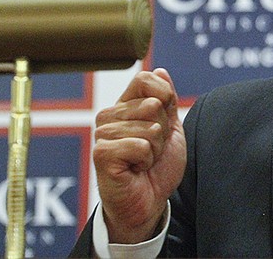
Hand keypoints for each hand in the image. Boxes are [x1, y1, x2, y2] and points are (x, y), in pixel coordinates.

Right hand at [92, 68, 186, 243]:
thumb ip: (166, 99)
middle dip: (163, 131)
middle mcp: (109, 116)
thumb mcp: (170, 128)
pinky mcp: (101, 154)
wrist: (149, 202)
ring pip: (149, 127)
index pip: (145, 79)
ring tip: (143, 161)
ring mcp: (102, 134)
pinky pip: (139, 145)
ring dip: (155, 149)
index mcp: (124, 106)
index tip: (163, 122)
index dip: (165, 98)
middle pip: (152, 103)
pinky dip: (146, 160)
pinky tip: (135, 170)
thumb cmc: (158, 167)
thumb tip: (159, 70)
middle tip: (151, 149)